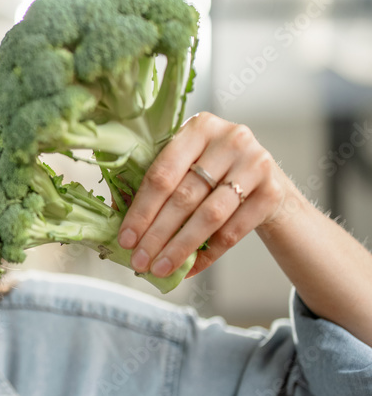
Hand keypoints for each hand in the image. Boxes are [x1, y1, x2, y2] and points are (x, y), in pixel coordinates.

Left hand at [118, 112, 292, 278]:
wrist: (263, 176)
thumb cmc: (212, 169)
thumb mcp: (185, 164)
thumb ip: (155, 184)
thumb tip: (121, 221)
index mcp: (199, 127)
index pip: (162, 174)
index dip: (141, 210)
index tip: (126, 239)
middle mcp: (231, 140)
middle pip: (184, 196)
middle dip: (157, 234)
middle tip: (139, 260)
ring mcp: (256, 164)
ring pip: (209, 216)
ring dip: (180, 247)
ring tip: (160, 268)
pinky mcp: (273, 191)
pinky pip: (234, 231)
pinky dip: (209, 254)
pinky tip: (190, 268)